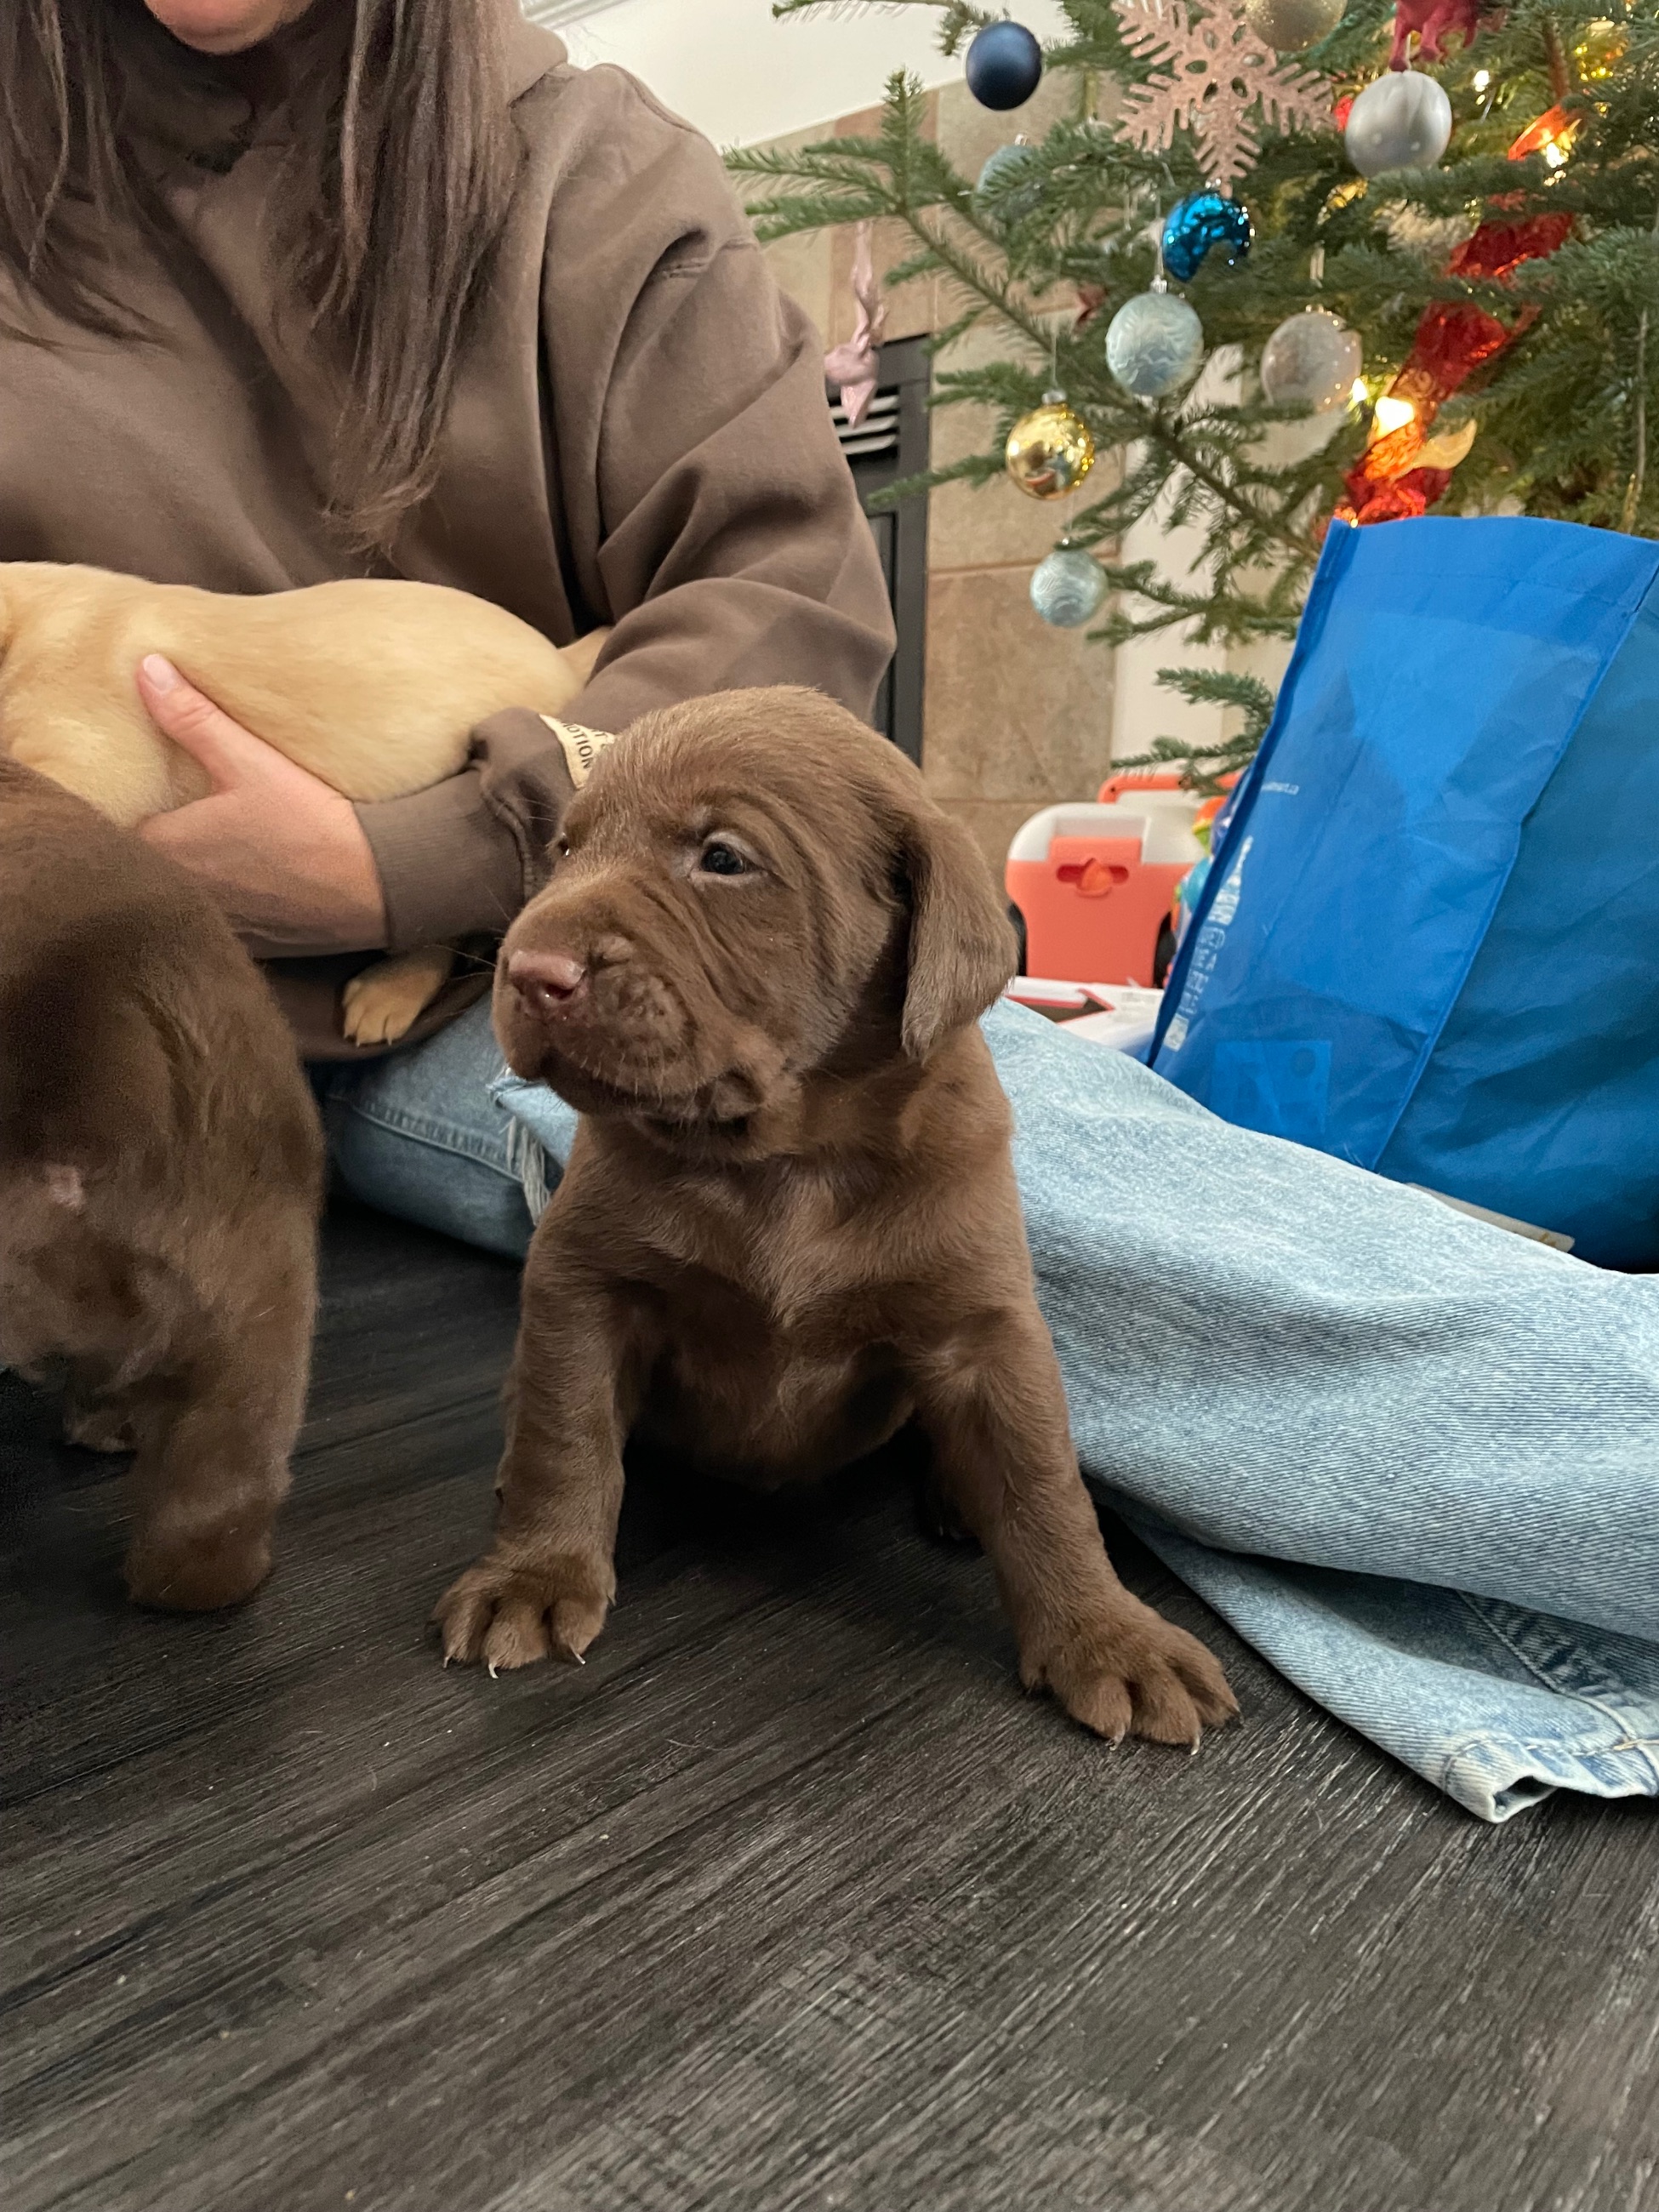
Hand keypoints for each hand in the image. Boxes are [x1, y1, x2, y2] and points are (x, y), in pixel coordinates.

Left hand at [136, 655, 387, 953]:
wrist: (383, 884)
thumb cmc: (314, 824)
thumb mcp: (252, 762)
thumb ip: (193, 718)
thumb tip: (146, 669)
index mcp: (172, 851)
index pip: (113, 834)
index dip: (116, 814)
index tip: (125, 795)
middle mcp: (187, 895)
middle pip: (148, 870)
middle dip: (151, 846)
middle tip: (163, 815)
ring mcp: (223, 925)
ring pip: (185, 901)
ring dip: (187, 880)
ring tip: (204, 851)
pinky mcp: (258, 943)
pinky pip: (223, 926)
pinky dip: (226, 908)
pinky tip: (247, 886)